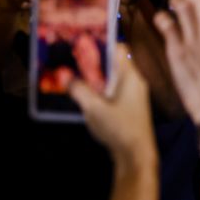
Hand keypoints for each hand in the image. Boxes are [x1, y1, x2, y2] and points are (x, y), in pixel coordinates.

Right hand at [69, 44, 155, 164]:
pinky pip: (114, 89)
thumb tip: (63, 75)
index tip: (81, 44)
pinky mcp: (130, 106)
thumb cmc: (119, 128)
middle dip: (93, 61)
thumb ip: (78, 89)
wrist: (137, 157)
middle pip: (113, 62)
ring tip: (76, 77)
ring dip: (96, 77)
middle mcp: (134, 81)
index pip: (118, 47)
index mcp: (130, 76)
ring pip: (112, 76)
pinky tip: (87, 97)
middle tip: (73, 61)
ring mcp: (134, 94)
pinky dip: (101, 89)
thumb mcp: (94, 108)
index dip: (100, 43)